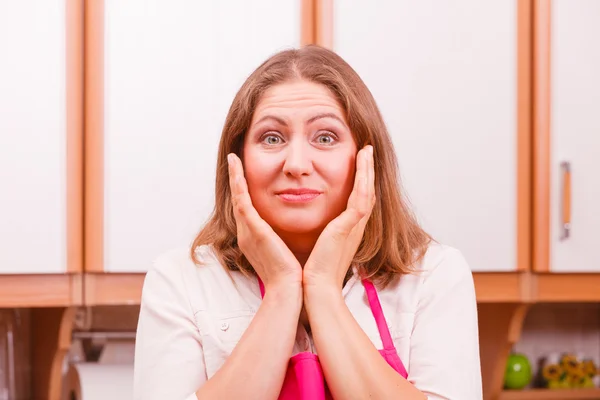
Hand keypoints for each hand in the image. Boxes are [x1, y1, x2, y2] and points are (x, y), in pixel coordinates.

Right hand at [228, 153, 302, 289]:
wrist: (289, 289)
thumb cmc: (291, 275)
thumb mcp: (285, 253)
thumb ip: (284, 241)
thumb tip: (292, 235)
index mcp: (254, 239)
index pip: (246, 210)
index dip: (242, 193)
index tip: (243, 177)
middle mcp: (246, 234)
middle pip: (238, 201)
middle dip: (235, 181)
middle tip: (233, 162)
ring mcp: (247, 231)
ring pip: (237, 197)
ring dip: (234, 177)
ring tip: (233, 159)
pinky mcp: (254, 230)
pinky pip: (242, 201)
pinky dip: (238, 183)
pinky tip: (237, 168)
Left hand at [303, 145, 375, 289]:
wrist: (316, 287)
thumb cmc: (316, 270)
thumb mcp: (322, 245)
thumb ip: (323, 233)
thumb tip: (317, 228)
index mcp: (348, 229)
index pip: (359, 199)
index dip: (361, 180)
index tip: (359, 163)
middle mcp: (355, 226)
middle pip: (367, 191)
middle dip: (368, 170)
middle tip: (367, 150)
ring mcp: (354, 226)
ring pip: (367, 190)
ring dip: (367, 169)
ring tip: (366, 151)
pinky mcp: (347, 227)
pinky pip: (360, 198)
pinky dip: (363, 179)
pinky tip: (362, 164)